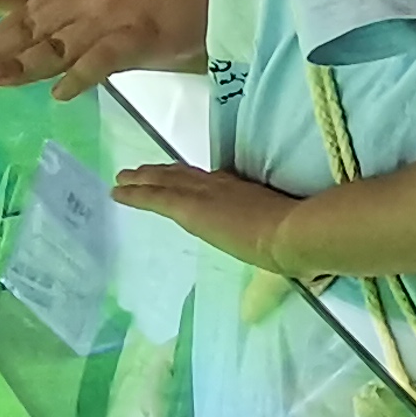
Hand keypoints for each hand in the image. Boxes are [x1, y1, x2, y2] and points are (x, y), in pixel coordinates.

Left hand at [0, 0, 204, 97]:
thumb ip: (109, 10)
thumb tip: (94, 43)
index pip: (35, 12)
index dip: (2, 32)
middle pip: (36, 29)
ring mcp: (114, 16)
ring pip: (59, 44)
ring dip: (23, 64)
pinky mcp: (142, 33)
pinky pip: (105, 56)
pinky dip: (81, 75)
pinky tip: (59, 93)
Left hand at [108, 163, 300, 271]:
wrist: (293, 233)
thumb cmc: (298, 236)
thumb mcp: (285, 228)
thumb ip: (276, 229)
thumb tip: (288, 245)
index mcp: (242, 190)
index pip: (208, 181)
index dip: (189, 177)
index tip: (176, 174)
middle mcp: (219, 185)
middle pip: (182, 176)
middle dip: (160, 173)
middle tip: (138, 171)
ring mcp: (203, 194)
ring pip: (164, 182)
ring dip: (143, 179)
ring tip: (123, 178)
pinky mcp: (190, 208)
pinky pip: (155, 198)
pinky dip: (134, 194)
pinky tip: (118, 192)